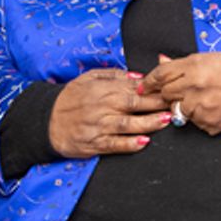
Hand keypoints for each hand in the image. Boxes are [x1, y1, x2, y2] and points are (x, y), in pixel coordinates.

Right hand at [48, 68, 171, 157]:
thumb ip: (115, 75)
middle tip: (175, 103)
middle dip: (158, 104)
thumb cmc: (71, 97)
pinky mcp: (93, 144)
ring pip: (128, 125)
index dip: (155, 89)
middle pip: (135, 105)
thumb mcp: (89, 77)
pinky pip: (114, 144)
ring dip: (149, 123)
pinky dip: (129, 144)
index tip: (170, 89)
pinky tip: (143, 142)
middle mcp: (102, 107)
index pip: (135, 88)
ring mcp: (98, 127)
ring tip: (167, 120)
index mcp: (104, 89)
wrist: (45, 121)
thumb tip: (139, 77)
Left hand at [139, 52, 220, 134]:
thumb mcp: (208, 59)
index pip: (161, 74)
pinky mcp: (208, 124)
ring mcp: (201, 108)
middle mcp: (196, 88)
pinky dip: (198, 116)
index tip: (144, 86)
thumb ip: (181, 63)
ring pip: (177, 110)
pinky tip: (211, 107)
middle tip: (179, 90)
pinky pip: (193, 122)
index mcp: (195, 67)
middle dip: (168, 92)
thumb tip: (160, 61)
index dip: (149, 80)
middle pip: (165, 94)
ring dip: (184, 105)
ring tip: (201, 98)